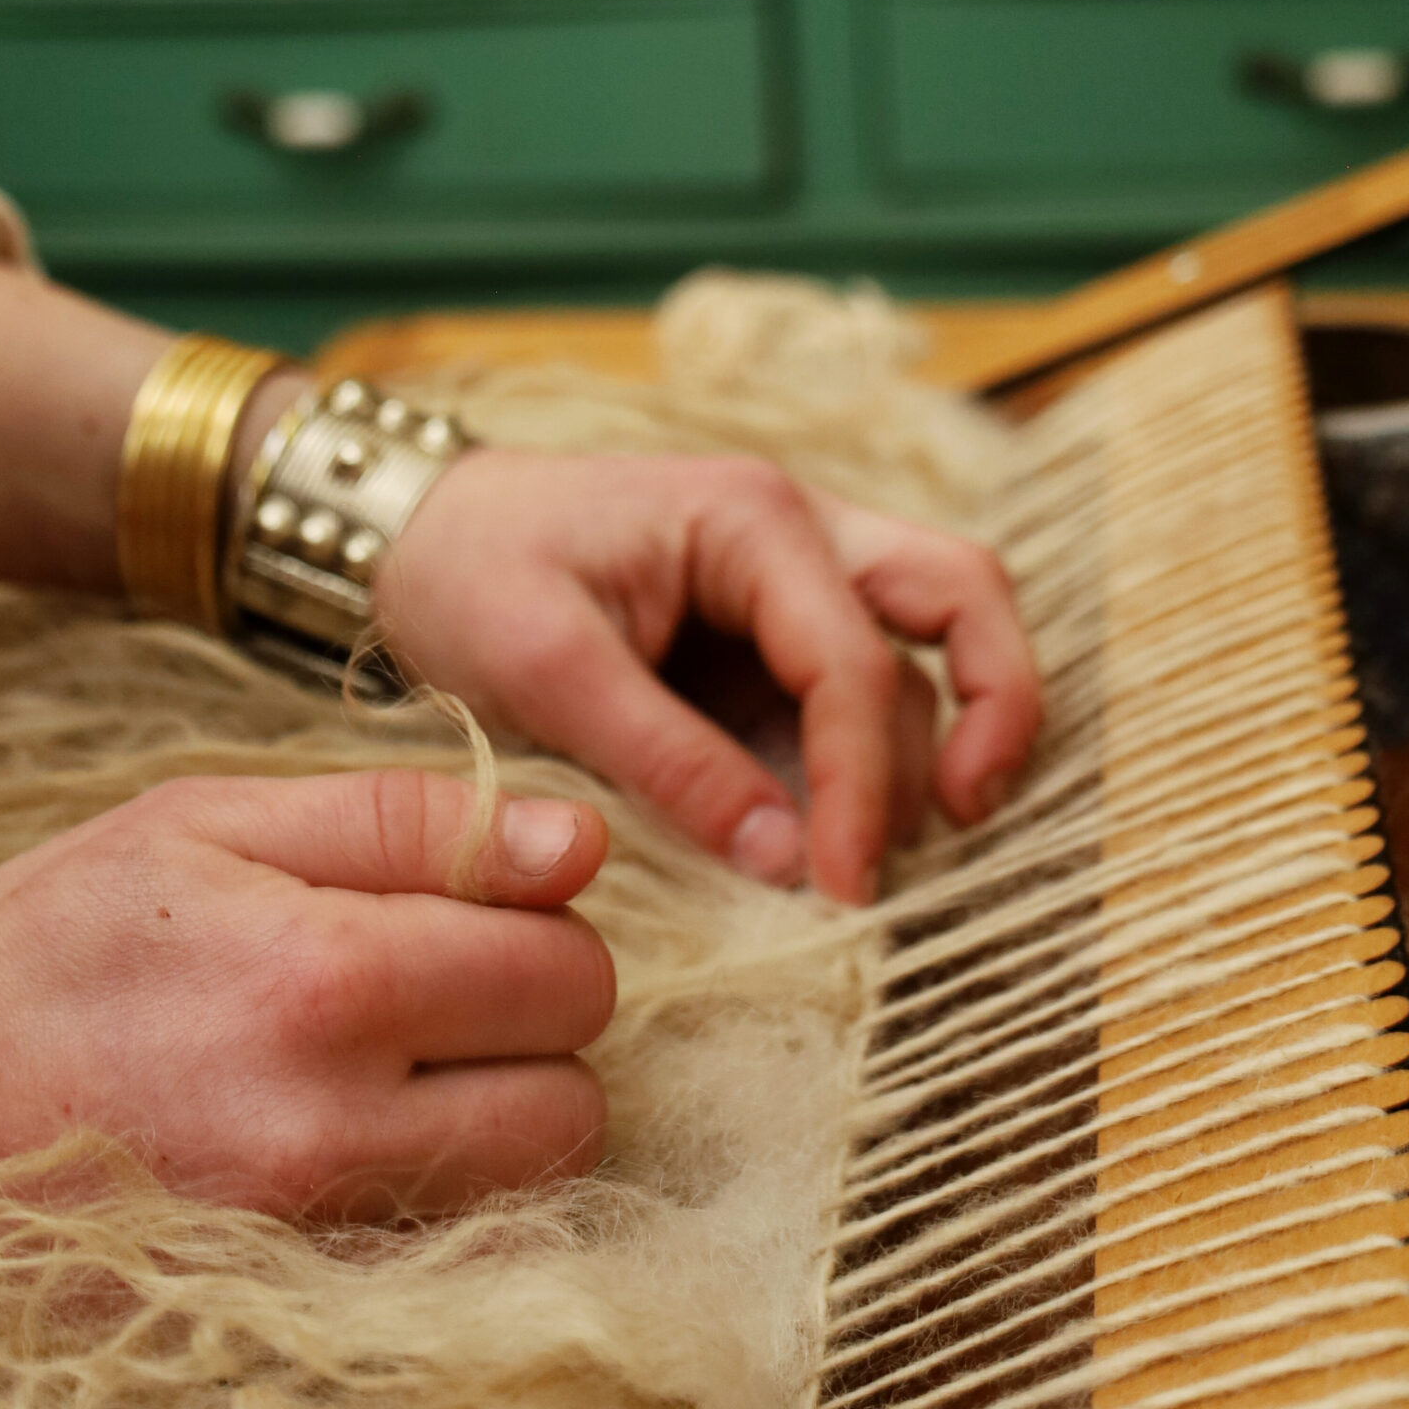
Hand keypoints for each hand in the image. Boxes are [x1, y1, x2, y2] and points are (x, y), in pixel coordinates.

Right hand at [0, 773, 614, 1255]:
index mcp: (324, 977)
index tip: (472, 925)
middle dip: (537, 1043)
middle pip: (578, 1102)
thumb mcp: (208, 821)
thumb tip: (583, 842)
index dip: (542, 934)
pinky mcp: (285, 1318)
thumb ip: (408, 822)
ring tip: (395, 1080)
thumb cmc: (51, 945)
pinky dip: (444, 1215)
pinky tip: (361, 1159)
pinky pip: (451, 1275)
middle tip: (440, 1006)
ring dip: (501, 1132)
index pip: (570, 971)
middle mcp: (333, 1128)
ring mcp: (310, 1243)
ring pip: (528, 1199)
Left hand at [378, 452, 1041, 907]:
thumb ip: (668, 760)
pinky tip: (847, 832)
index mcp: (751, 518)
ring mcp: (796, 581)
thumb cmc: (470, 573)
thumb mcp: (546, 667)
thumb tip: (785, 860)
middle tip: (969, 818)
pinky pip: (863, 687)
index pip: (852, 661)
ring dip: (922, 752)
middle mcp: (801, 533)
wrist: (412, 532)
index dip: (861, 786)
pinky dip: (877, 756)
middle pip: (963, 595)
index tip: (841, 889)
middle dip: (996, 704)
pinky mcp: (773, 636)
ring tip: (870, 860)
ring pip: (923, 653)